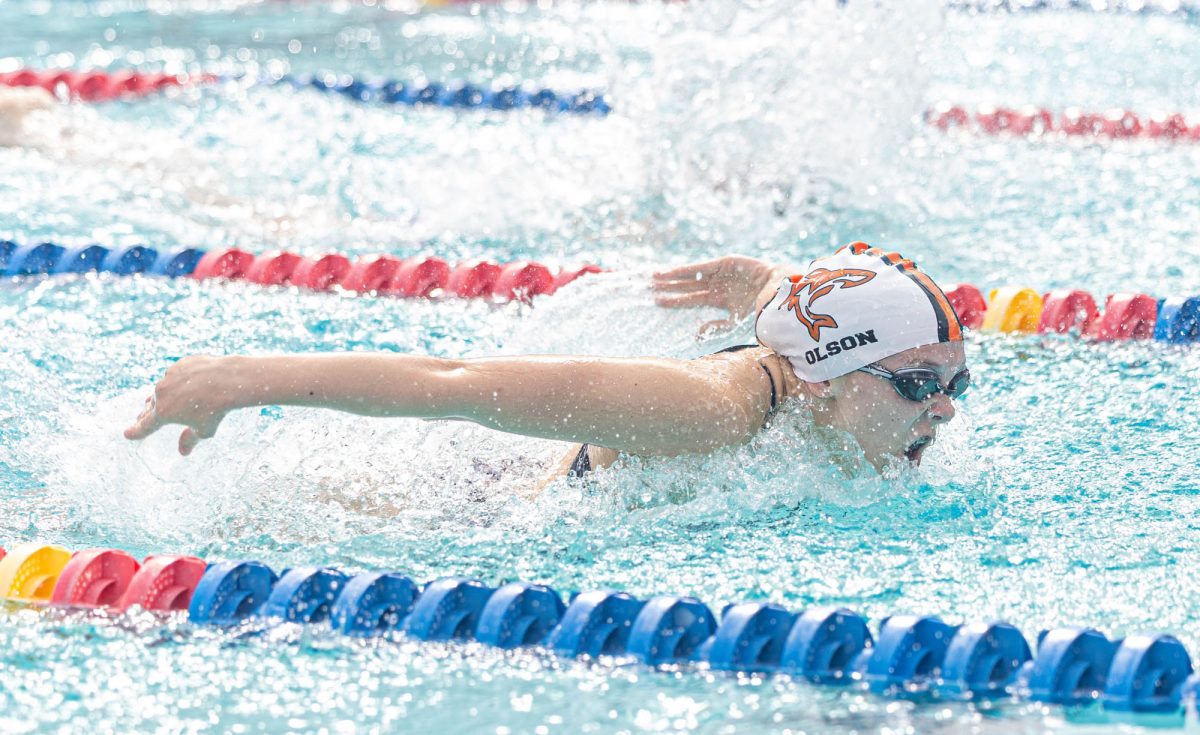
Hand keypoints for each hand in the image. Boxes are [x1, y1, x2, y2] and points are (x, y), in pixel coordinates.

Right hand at [123, 355, 237, 455]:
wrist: (228, 381)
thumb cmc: (217, 409)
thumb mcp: (204, 430)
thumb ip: (189, 440)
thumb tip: (183, 452)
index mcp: (163, 413)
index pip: (145, 425)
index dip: (136, 431)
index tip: (128, 434)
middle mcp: (161, 394)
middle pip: (150, 407)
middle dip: (146, 414)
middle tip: (140, 418)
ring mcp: (169, 377)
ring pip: (161, 389)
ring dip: (161, 396)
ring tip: (158, 401)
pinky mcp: (179, 365)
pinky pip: (176, 376)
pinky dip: (177, 382)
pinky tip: (184, 384)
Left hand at [652, 255, 783, 336]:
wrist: (780, 292)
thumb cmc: (763, 310)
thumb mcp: (736, 322)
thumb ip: (717, 327)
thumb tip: (696, 335)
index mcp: (722, 301)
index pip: (693, 300)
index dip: (676, 301)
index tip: (658, 302)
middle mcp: (718, 287)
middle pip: (688, 288)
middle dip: (669, 289)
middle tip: (648, 289)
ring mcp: (721, 275)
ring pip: (691, 277)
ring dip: (672, 278)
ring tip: (653, 278)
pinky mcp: (724, 263)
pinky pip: (700, 268)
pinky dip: (683, 270)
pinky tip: (668, 272)